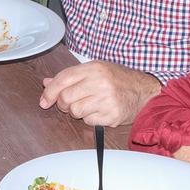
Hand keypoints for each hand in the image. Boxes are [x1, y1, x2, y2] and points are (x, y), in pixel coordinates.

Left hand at [37, 60, 163, 126]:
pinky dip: (90, 119)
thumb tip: (46, 83)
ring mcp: (107, 100)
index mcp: (94, 68)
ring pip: (75, 111)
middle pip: (66, 98)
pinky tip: (99, 111)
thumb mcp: (96, 70)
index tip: (44, 101)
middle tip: (69, 103)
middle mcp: (100, 82)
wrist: (145, 91)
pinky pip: (89, 121)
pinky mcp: (112, 115)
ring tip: (88, 106)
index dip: (49, 92)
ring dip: (77, 112)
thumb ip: (70, 76)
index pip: (63, 79)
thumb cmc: (119, 80)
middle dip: (63, 104)